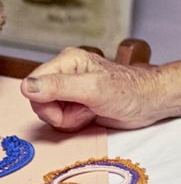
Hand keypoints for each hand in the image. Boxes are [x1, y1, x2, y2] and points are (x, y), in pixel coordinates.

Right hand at [21, 47, 161, 131]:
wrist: (150, 102)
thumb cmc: (129, 91)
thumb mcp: (93, 89)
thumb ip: (59, 87)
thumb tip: (27, 87)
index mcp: (67, 61)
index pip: (33, 85)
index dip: (45, 102)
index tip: (65, 107)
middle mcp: (66, 73)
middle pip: (39, 101)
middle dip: (59, 113)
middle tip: (83, 109)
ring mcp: (70, 90)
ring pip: (49, 113)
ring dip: (69, 119)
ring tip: (90, 110)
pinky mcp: (76, 103)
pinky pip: (61, 119)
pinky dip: (74, 122)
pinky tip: (91, 114)